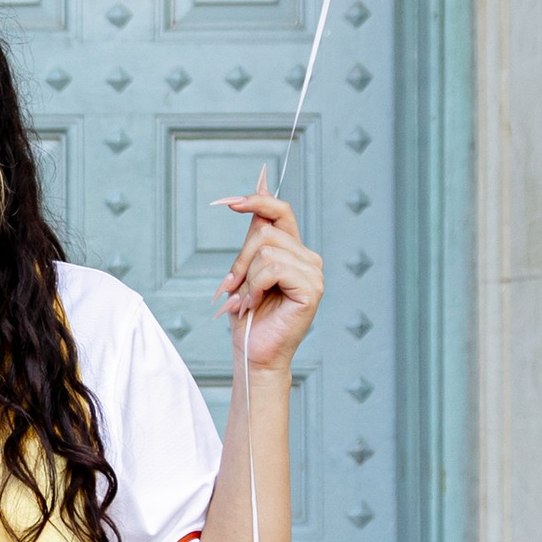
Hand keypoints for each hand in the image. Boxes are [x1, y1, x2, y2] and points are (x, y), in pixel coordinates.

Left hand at [216, 170, 322, 374]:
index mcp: (294, 250)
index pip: (280, 210)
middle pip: (264, 231)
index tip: (228, 202)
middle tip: (232, 288)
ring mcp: (313, 272)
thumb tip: (252, 190)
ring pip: (265, 250)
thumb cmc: (248, 315)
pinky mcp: (312, 288)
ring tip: (246, 301)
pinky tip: (255, 303)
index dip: (256, 199)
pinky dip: (255, 286)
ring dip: (246, 278)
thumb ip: (252, 235)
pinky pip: (273, 268)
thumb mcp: (245, 268)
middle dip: (239, 260)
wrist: (253, 352)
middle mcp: (308, 258)